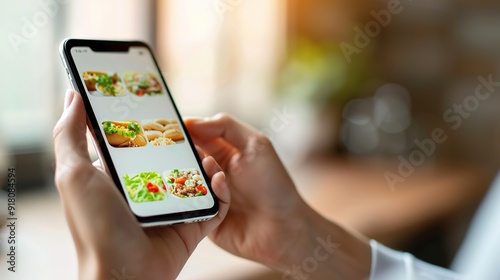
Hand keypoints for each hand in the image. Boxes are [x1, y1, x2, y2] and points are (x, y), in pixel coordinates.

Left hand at [53, 90, 229, 279]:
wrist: (125, 275)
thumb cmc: (95, 226)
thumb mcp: (73, 175)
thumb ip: (69, 135)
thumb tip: (74, 95)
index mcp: (119, 178)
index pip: (138, 144)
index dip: (148, 125)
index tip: (160, 106)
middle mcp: (146, 191)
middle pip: (172, 158)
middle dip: (185, 143)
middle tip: (193, 129)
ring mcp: (171, 208)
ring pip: (197, 178)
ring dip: (207, 164)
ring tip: (208, 155)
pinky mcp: (192, 224)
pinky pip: (214, 204)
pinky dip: (221, 191)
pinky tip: (218, 178)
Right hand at [185, 114, 371, 279]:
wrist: (283, 228)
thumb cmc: (274, 184)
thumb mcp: (255, 145)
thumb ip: (226, 126)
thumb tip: (192, 121)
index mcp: (223, 150)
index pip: (195, 134)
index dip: (182, 129)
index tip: (168, 126)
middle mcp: (211, 170)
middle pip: (185, 156)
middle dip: (183, 151)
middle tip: (178, 148)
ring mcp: (205, 193)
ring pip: (185, 178)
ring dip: (197, 171)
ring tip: (211, 168)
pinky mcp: (201, 215)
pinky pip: (191, 201)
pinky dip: (206, 192)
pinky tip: (222, 191)